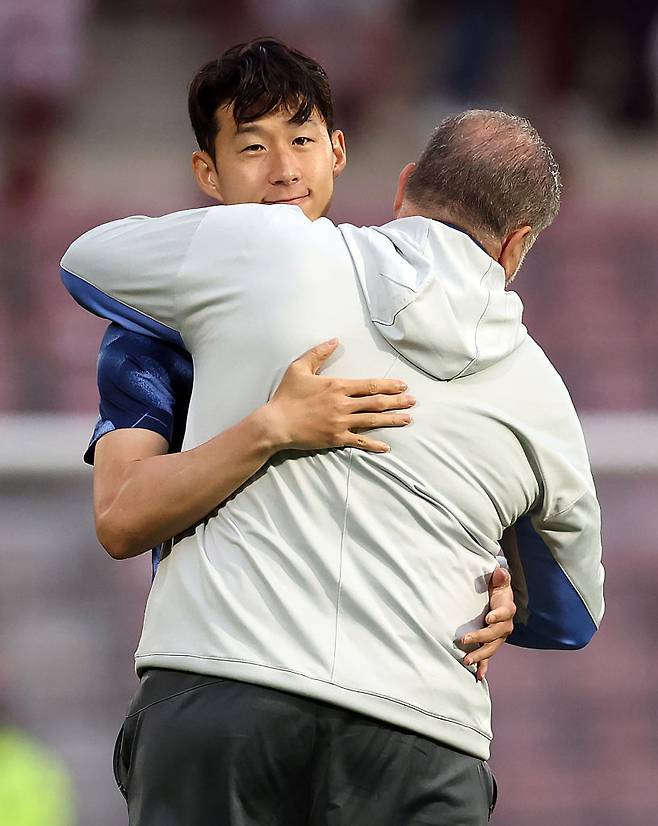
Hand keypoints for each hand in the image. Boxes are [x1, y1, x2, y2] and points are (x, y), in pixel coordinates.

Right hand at [264, 338, 414, 452]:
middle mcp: (343, 404)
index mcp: (337, 386)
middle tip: (413, 401)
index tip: (403, 386)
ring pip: (373, 420)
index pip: (370, 385)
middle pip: (377, 402)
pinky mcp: (336, 438)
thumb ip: (318, 353)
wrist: (276, 423)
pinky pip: (359, 441)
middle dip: (397, 401)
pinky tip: (386, 446)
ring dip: (392, 420)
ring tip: (407, 419)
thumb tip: (334, 340)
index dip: (389, 385)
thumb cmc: (286, 395)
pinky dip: (374, 444)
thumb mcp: (299, 368)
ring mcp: (341, 423)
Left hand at [462, 566, 515, 680]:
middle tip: (464, 639)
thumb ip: (500, 577)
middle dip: (481, 638)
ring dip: (480, 655)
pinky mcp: (491, 643)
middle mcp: (505, 626)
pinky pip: (489, 657)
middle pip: (495, 634)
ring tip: (467, 660)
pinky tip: (478, 676)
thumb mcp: (499, 581)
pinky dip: (484, 666)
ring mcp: (498, 637)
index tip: (488, 617)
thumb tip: (500, 571)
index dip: (497, 615)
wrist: (500, 600)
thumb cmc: (498, 589)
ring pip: (491, 648)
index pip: (504, 613)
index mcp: (507, 610)